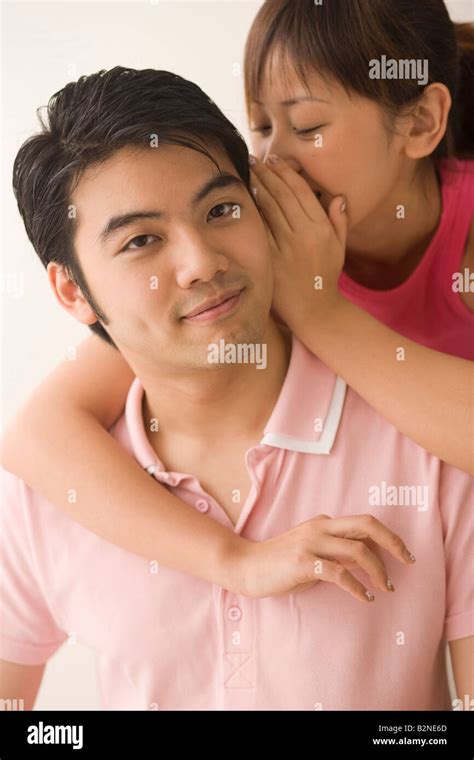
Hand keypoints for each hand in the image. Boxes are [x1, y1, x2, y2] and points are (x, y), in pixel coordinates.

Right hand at [236, 513, 415, 600]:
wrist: (246, 566)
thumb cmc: (280, 564)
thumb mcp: (312, 553)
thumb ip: (337, 553)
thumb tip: (368, 561)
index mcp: (324, 523)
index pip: (364, 524)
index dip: (388, 538)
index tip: (403, 555)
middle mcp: (320, 527)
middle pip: (366, 525)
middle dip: (393, 542)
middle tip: (408, 562)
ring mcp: (311, 543)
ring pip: (357, 550)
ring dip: (378, 571)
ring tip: (386, 588)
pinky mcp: (302, 562)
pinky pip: (339, 573)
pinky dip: (357, 587)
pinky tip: (365, 597)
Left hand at [249, 154, 346, 328]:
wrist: (314, 311)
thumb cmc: (324, 279)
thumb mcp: (338, 250)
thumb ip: (339, 223)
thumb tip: (338, 197)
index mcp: (321, 228)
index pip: (301, 191)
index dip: (286, 173)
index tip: (274, 161)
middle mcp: (305, 234)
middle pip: (282, 195)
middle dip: (267, 174)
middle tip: (254, 160)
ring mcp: (287, 247)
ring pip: (269, 208)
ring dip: (257, 186)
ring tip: (247, 172)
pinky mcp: (271, 259)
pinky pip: (259, 228)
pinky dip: (251, 210)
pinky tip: (243, 198)